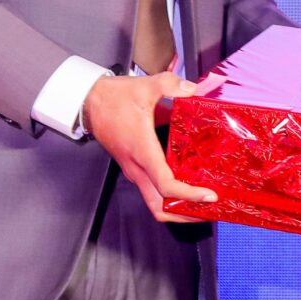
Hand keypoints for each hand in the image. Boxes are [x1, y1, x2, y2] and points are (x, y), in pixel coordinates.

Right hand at [83, 71, 215, 223]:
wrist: (89, 102)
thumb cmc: (114, 98)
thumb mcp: (144, 86)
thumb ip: (170, 85)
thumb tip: (192, 89)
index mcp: (142, 151)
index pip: (166, 185)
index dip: (189, 195)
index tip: (210, 196)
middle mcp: (137, 168)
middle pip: (160, 208)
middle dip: (186, 214)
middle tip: (211, 210)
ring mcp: (134, 171)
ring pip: (155, 204)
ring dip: (178, 210)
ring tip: (203, 205)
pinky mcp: (134, 168)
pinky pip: (153, 192)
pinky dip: (170, 198)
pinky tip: (188, 187)